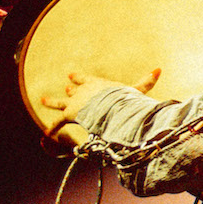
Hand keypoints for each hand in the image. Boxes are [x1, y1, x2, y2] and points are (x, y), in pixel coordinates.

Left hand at [38, 64, 158, 119]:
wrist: (108, 106)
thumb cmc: (121, 97)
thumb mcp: (134, 89)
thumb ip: (145, 81)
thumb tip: (159, 69)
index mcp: (95, 84)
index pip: (85, 79)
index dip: (78, 77)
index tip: (71, 75)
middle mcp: (82, 91)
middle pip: (73, 90)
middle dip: (70, 89)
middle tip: (66, 87)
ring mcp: (74, 103)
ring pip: (59, 102)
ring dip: (51, 101)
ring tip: (42, 99)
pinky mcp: (69, 114)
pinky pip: (57, 122)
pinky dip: (52, 128)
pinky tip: (46, 133)